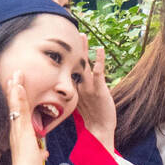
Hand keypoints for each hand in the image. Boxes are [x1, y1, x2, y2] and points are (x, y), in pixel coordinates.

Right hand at [7, 71, 45, 164]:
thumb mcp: (37, 157)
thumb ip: (39, 151)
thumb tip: (43, 151)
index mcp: (19, 132)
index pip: (18, 111)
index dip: (17, 98)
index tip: (17, 86)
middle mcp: (15, 128)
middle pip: (14, 104)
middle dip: (14, 88)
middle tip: (15, 73)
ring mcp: (17, 128)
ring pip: (15, 103)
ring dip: (15, 88)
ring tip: (16, 74)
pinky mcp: (20, 129)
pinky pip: (18, 110)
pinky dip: (17, 97)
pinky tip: (18, 86)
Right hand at [74, 34, 116, 149]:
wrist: (99, 131)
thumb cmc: (92, 119)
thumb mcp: (81, 105)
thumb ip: (77, 94)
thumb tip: (73, 89)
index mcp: (74, 89)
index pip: (69, 70)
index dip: (67, 57)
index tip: (64, 46)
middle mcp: (79, 86)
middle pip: (74, 63)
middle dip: (73, 49)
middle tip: (70, 33)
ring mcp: (88, 87)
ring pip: (84, 64)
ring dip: (84, 49)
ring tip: (82, 35)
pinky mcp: (99, 89)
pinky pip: (98, 71)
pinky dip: (99, 59)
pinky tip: (100, 48)